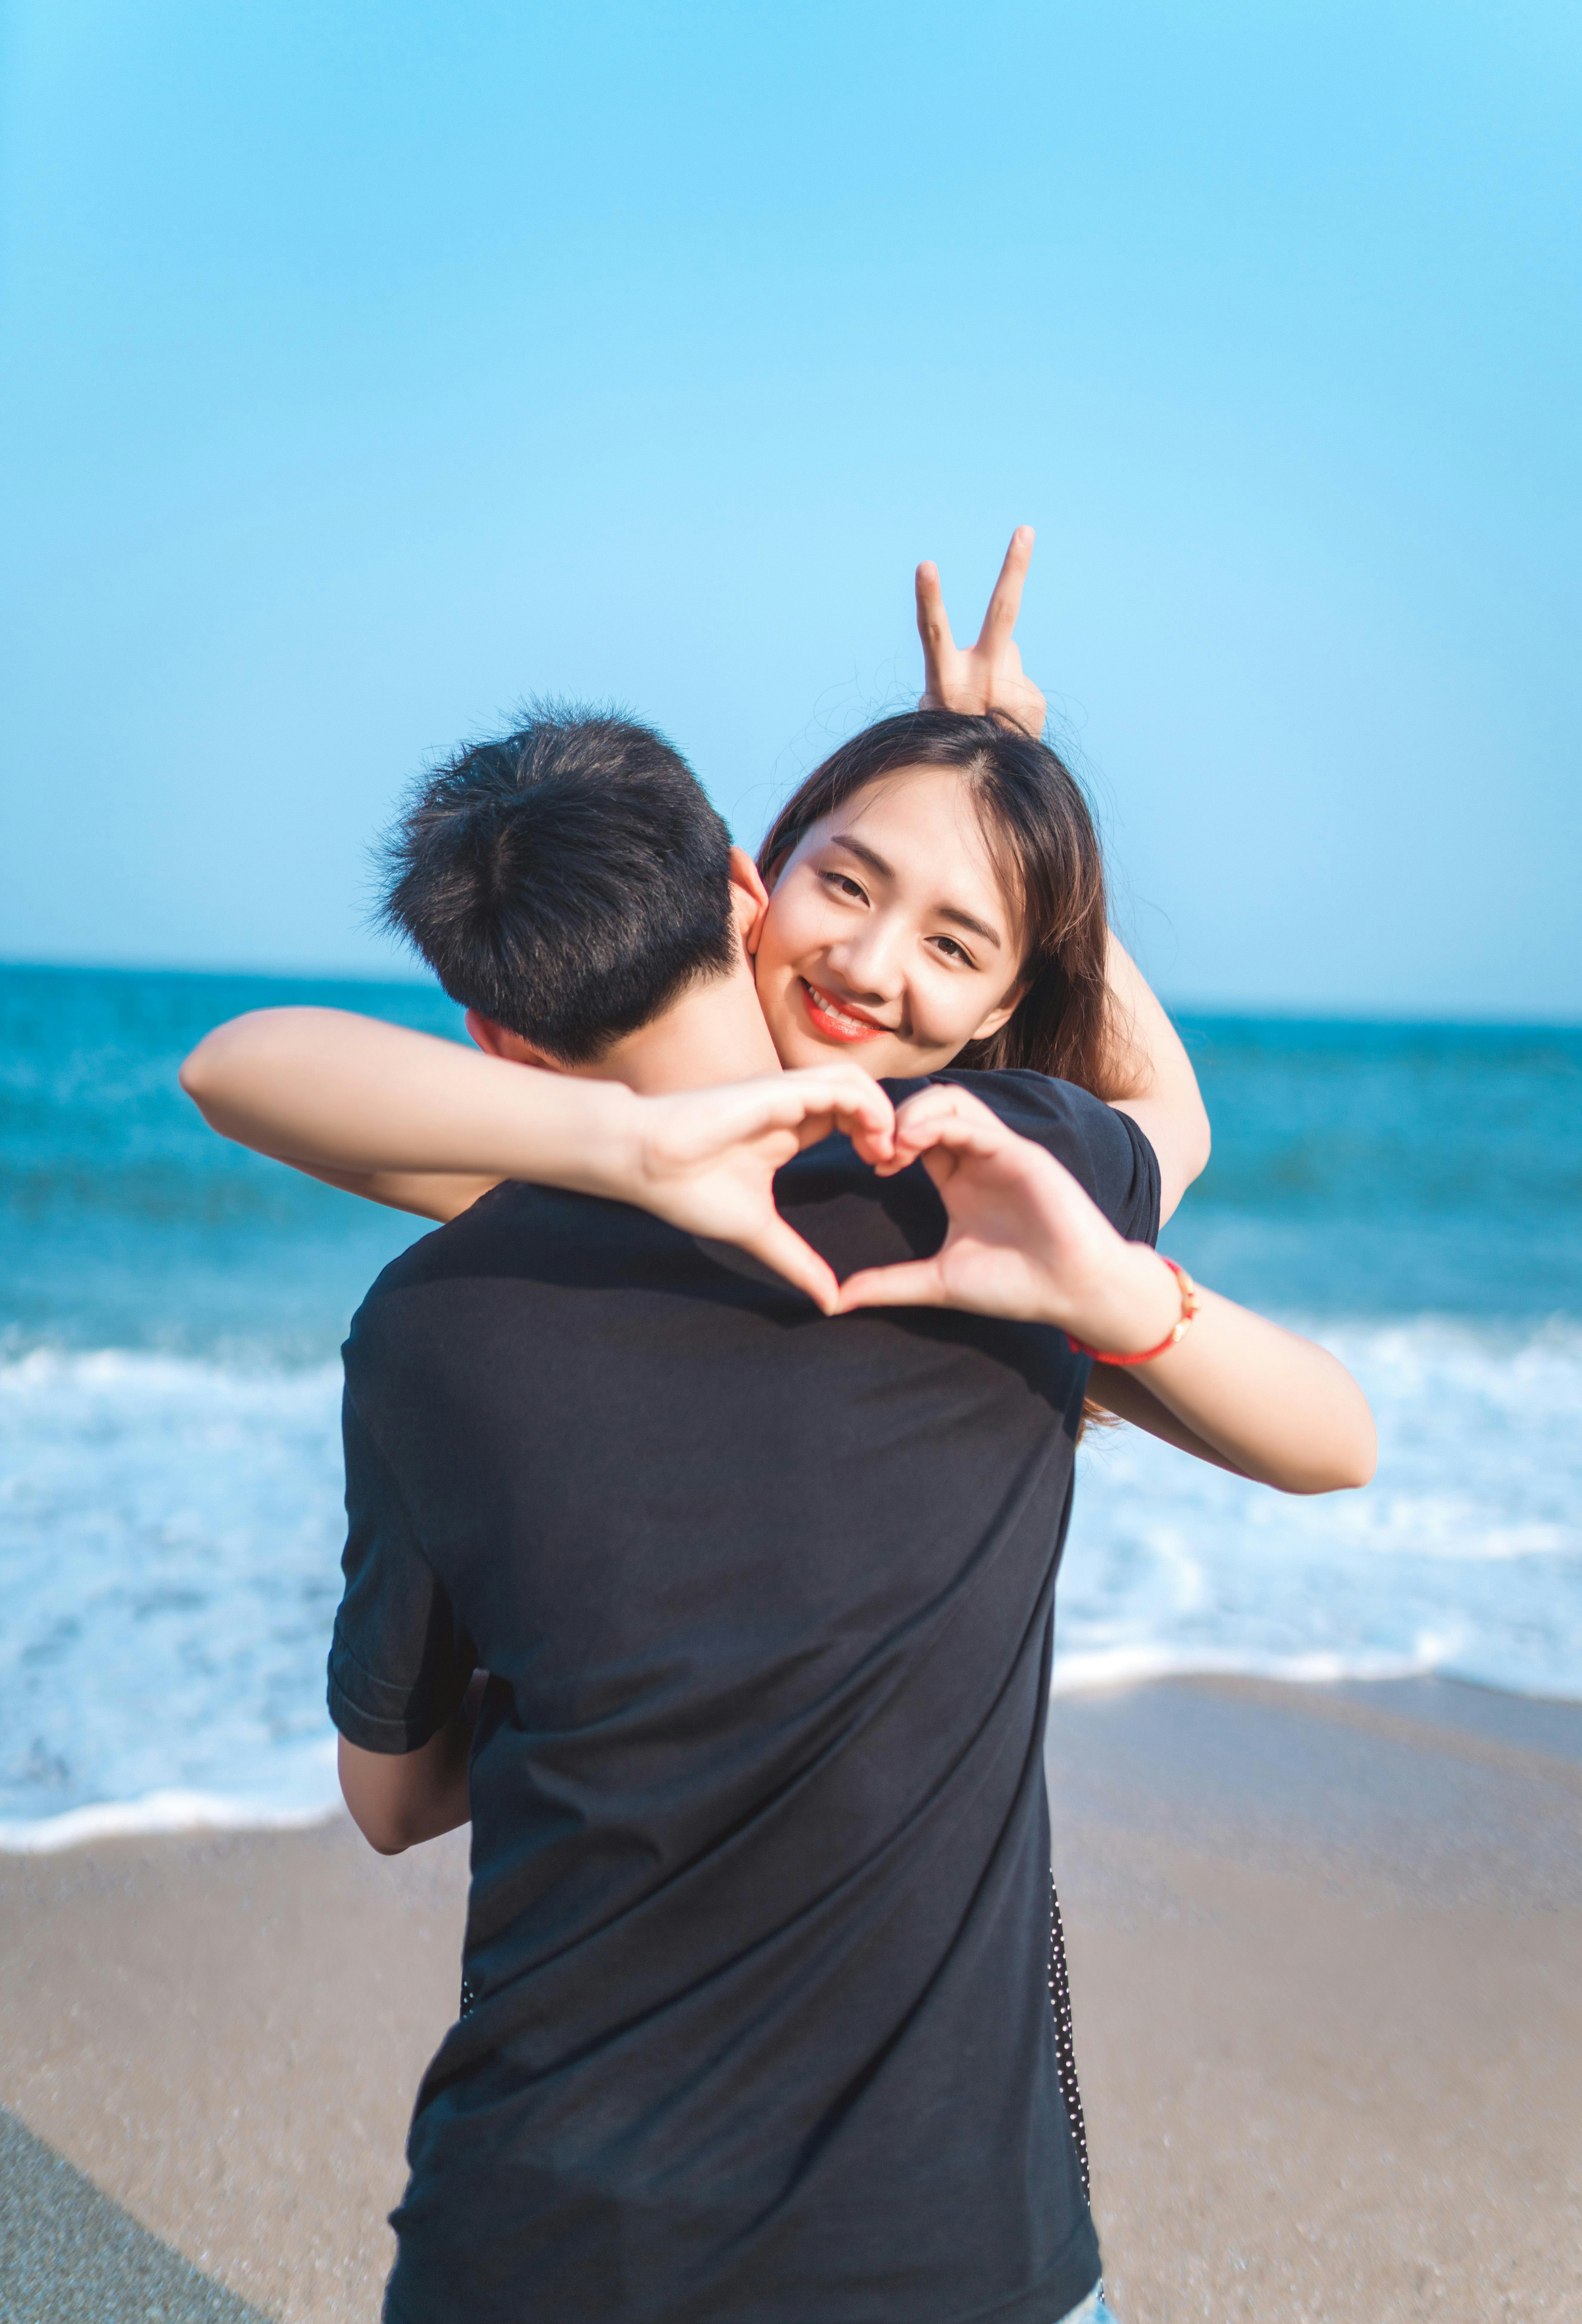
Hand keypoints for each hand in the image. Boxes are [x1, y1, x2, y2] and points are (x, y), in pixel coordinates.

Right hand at [625, 1067, 897, 1312]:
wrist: (644, 1162)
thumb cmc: (687, 1190)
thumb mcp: (758, 1231)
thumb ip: (797, 1260)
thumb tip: (829, 1301)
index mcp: (788, 1131)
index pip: (848, 1118)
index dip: (875, 1139)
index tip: (883, 1172)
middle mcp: (792, 1107)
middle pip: (861, 1097)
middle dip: (889, 1124)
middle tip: (895, 1162)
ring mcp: (786, 1095)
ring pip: (856, 1083)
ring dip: (883, 1112)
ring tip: (887, 1150)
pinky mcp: (779, 1090)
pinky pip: (840, 1085)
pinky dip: (868, 1106)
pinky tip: (873, 1139)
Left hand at [833, 1083, 1178, 1350]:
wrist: (1071, 1291)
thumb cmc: (1013, 1287)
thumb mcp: (937, 1283)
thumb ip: (888, 1284)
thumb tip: (837, 1301)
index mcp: (958, 1180)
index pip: (914, 1136)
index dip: (886, 1142)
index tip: (872, 1168)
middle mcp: (977, 1159)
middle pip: (928, 1108)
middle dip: (894, 1120)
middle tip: (876, 1152)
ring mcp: (999, 1151)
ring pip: (951, 1102)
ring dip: (913, 1114)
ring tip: (894, 1147)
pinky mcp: (1019, 1152)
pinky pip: (973, 1121)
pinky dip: (937, 1123)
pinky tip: (914, 1144)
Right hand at [916, 525, 1046, 737]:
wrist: (983, 778)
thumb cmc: (951, 731)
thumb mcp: (941, 701)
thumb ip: (970, 664)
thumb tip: (1011, 647)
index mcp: (947, 679)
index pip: (934, 632)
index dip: (929, 598)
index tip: (926, 564)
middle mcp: (982, 679)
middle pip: (1002, 612)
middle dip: (1014, 568)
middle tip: (1026, 530)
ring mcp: (1012, 688)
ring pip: (1009, 655)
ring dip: (999, 674)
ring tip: (988, 709)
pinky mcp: (1035, 700)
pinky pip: (1022, 683)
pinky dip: (1014, 698)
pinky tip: (1004, 721)